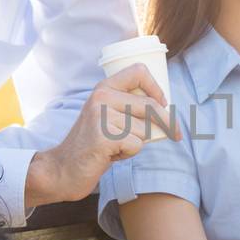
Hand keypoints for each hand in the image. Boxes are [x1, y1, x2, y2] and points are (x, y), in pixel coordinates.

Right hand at [26, 64, 177, 205]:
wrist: (63, 168)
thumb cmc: (93, 144)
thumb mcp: (107, 116)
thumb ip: (127, 107)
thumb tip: (165, 108)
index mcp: (104, 87)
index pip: (139, 71)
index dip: (156, 87)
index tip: (163, 103)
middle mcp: (102, 97)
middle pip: (150, 106)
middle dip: (168, 122)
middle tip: (176, 135)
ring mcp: (101, 116)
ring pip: (145, 129)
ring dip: (138, 142)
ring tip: (116, 146)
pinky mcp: (104, 137)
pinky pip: (136, 144)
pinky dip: (129, 154)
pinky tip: (111, 154)